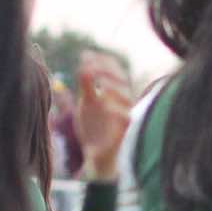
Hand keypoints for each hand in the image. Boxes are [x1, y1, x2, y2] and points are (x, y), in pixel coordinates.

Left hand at [74, 52, 133, 180]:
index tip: (86, 55)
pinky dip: (114, 108)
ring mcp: (126, 114)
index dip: (102, 61)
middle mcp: (124, 101)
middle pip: (121, 79)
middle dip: (105, 70)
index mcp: (116, 92)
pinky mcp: (124, 130)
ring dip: (111, 85)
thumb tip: (85, 60)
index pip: (114, 70)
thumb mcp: (86, 103)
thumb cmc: (94, 127)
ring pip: (125, 96)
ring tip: (95, 80)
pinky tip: (102, 100)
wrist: (96, 154)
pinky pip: (125, 117)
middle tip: (88, 65)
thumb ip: (87, 84)